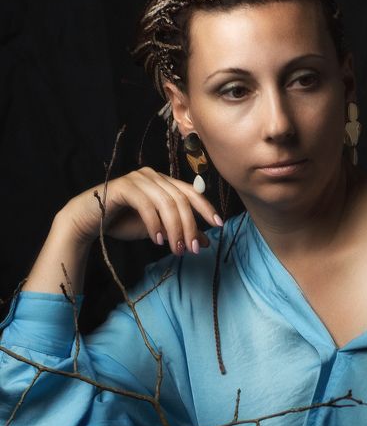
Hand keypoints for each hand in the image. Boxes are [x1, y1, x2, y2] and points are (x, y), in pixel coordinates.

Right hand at [59, 167, 222, 254]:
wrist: (88, 221)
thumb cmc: (123, 222)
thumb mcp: (158, 230)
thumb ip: (179, 231)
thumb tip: (204, 242)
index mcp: (163, 182)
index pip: (191, 192)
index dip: (206, 208)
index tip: (219, 225)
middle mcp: (153, 176)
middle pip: (181, 200)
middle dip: (190, 226)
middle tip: (192, 249)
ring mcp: (138, 179)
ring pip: (166, 203)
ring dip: (174, 229)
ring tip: (176, 249)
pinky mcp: (124, 187)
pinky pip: (146, 205)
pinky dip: (154, 224)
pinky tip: (157, 240)